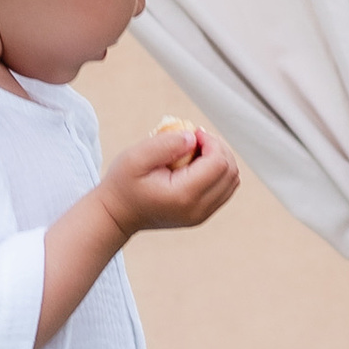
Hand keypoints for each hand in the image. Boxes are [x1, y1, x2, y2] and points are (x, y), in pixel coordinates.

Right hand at [97, 118, 240, 238]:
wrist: (116, 214)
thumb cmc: (122, 184)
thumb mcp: (135, 157)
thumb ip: (165, 144)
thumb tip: (193, 137)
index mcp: (184, 196)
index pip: (219, 163)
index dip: (211, 141)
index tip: (191, 133)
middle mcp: (198, 209)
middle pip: (230, 172)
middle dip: (218, 148)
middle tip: (194, 139)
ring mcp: (202, 215)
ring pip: (232, 180)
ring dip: (219, 159)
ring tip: (195, 151)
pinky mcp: (202, 214)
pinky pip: (224, 188)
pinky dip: (217, 171)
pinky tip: (196, 163)